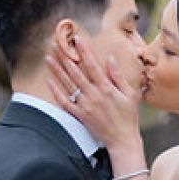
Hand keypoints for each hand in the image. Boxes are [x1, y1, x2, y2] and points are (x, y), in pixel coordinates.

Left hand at [57, 30, 143, 156]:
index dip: (84, 51)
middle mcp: (94, 95)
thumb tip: (110, 59)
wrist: (122, 140)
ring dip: (57, 71)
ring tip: (48, 58)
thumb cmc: (129, 117)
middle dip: (66, 57)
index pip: (93, 65)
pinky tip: (49, 81)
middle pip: (76, 73)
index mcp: (107, 88)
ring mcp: (85, 106)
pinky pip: (65, 102)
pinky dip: (56, 92)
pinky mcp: (80, 116)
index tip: (77, 39)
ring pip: (68, 85)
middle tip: (57, 44)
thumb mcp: (130, 94)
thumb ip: (118, 76)